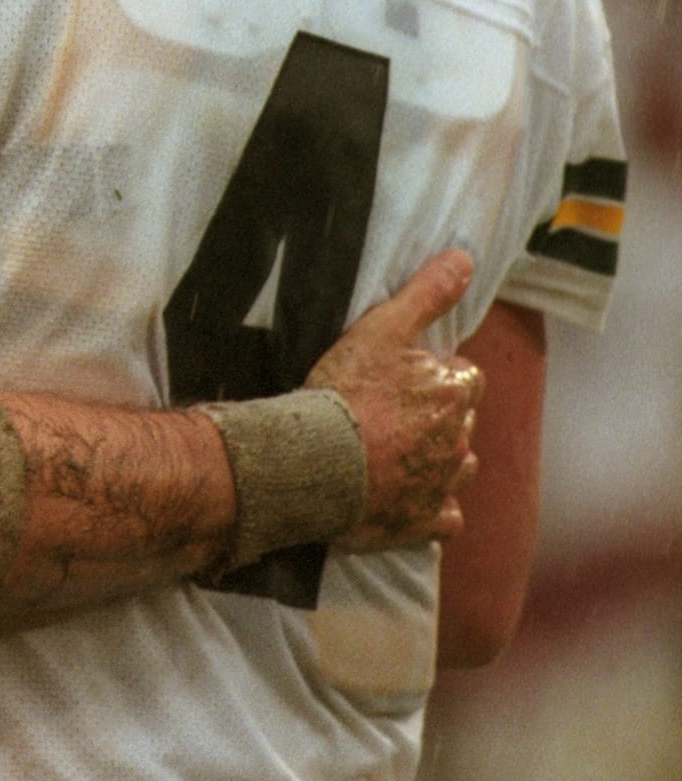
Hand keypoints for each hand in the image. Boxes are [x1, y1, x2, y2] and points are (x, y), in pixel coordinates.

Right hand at [310, 249, 483, 551]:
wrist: (314, 459)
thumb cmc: (346, 390)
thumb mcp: (383, 327)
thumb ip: (427, 293)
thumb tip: (465, 260)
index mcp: (455, 393)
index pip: (467, 378)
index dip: (438, 375)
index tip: (405, 378)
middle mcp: (459, 440)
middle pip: (463, 423)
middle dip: (438, 418)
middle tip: (391, 414)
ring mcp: (443, 484)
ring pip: (459, 469)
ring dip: (439, 462)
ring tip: (398, 453)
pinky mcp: (422, 521)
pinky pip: (444, 518)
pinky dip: (433, 510)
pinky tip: (408, 499)